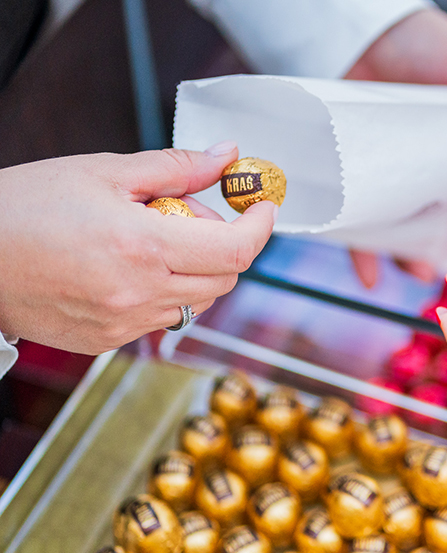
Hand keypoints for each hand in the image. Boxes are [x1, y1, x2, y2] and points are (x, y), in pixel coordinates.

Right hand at [0, 142, 276, 354]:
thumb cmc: (24, 208)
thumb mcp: (103, 172)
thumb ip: (175, 168)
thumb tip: (225, 157)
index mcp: (143, 247)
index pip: (236, 249)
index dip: (261, 226)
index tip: (262, 206)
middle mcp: (140, 293)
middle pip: (226, 277)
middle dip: (223, 242)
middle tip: (183, 212)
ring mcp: (124, 324)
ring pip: (198, 301)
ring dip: (195, 268)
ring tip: (149, 238)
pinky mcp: (108, 341)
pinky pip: (162, 317)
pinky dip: (164, 291)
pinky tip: (126, 266)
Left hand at [345, 9, 446, 287]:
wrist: (361, 31)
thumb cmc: (425, 43)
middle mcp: (431, 165)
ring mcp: (393, 173)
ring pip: (406, 227)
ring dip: (412, 255)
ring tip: (416, 274)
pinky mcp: (356, 177)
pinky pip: (358, 222)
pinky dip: (362, 253)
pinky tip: (369, 278)